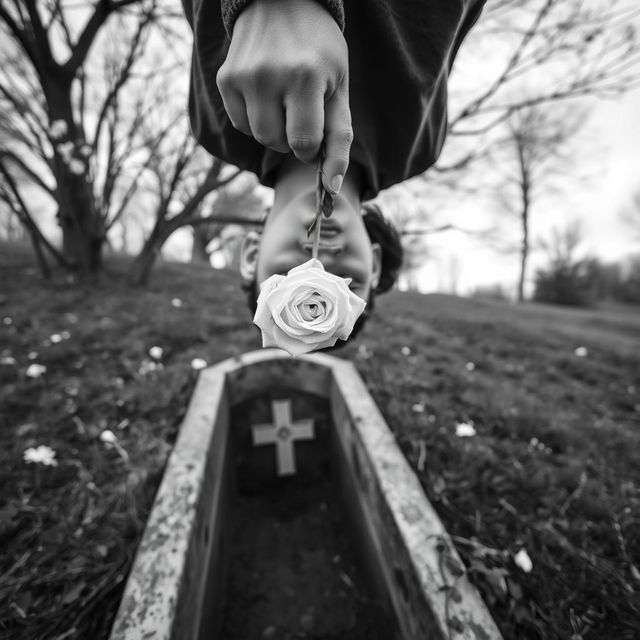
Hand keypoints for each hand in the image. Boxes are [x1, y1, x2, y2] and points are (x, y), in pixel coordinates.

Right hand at [216, 0, 351, 194]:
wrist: (281, 1)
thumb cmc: (320, 50)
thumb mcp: (339, 88)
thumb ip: (339, 139)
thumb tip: (333, 187)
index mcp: (304, 77)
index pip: (303, 144)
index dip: (312, 148)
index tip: (316, 134)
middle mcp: (268, 75)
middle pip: (277, 143)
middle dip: (293, 138)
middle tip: (302, 110)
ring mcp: (242, 76)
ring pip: (258, 136)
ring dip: (274, 130)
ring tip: (284, 101)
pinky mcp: (225, 78)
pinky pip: (240, 123)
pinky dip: (256, 118)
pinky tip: (265, 94)